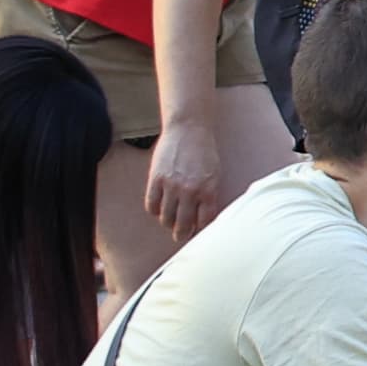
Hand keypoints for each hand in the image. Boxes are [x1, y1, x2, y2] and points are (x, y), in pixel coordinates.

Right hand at [143, 117, 223, 237]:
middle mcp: (190, 191)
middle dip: (182, 234)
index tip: (198, 234)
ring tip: (171, 222)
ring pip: (165, 217)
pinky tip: (159, 209)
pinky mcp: (155, 179)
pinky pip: (151, 205)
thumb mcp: (215, 174)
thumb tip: (203, 217)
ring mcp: (171, 186)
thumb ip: (209, 195)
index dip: (200, 231)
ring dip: (168, 223)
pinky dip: (154, 211)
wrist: (188, 129)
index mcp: (209, 190)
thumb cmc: (204, 152)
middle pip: (183, 224)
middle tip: (180, 236)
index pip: (204, 221)